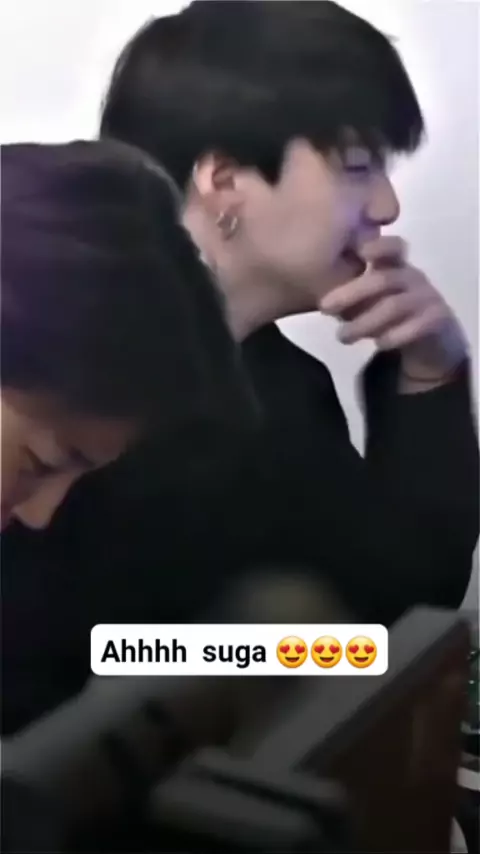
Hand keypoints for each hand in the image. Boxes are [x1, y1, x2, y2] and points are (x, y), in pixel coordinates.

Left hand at [320, 236, 467, 384]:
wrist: (433, 341)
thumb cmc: (393, 315)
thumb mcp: (370, 301)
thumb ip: (349, 296)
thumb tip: (317, 298)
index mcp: (396, 267)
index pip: (390, 248)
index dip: (377, 246)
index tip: (357, 251)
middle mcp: (412, 277)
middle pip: (383, 279)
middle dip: (351, 292)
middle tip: (323, 308)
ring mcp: (427, 297)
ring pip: (395, 305)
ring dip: (365, 322)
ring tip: (342, 337)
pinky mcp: (437, 320)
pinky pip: (416, 326)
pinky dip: (395, 335)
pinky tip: (378, 344)